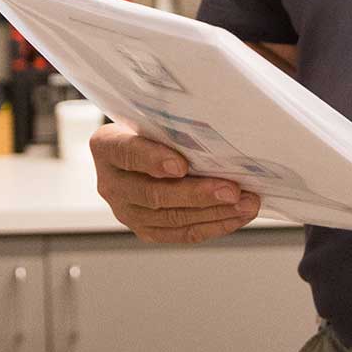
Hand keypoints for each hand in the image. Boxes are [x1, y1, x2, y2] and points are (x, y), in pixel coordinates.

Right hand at [89, 121, 261, 243]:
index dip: (154, 160)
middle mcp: (111, 184)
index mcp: (106, 147)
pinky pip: (182, 234)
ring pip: (172, 219)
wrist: (138, 148)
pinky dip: (214, 226)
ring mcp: (127, 212)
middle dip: (197, 194)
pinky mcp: (146, 230)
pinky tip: (236, 216)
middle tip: (231, 190)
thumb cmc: (149, 128)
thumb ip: (169, 127)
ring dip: (214, 213)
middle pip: (153, 194)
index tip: (182, 164)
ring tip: (245, 203)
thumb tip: (215, 134)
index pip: (128, 152)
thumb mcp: (150, 117)